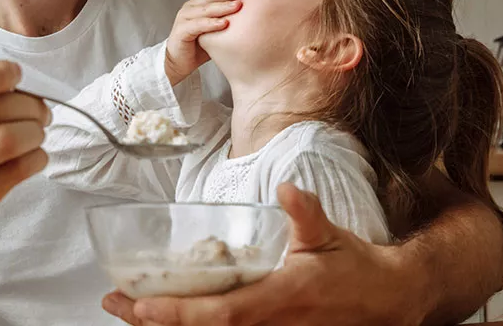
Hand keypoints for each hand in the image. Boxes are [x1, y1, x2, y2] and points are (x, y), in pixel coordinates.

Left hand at [102, 184, 423, 325]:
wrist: (387, 301)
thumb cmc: (354, 267)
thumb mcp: (331, 237)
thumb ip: (306, 214)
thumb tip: (288, 189)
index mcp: (283, 298)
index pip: (222, 314)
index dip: (180, 312)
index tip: (140, 303)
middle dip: (156, 321)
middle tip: (116, 301)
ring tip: (129, 309)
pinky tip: (167, 320)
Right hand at [164, 0, 246, 84]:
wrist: (179, 62)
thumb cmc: (200, 46)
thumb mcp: (217, 30)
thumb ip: (230, 20)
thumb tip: (255, 15)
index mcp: (200, 3)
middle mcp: (192, 7)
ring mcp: (185, 17)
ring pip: (206, 8)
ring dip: (223, 6)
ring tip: (238, 5)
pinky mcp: (181, 30)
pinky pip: (198, 25)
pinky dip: (211, 23)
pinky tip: (224, 23)